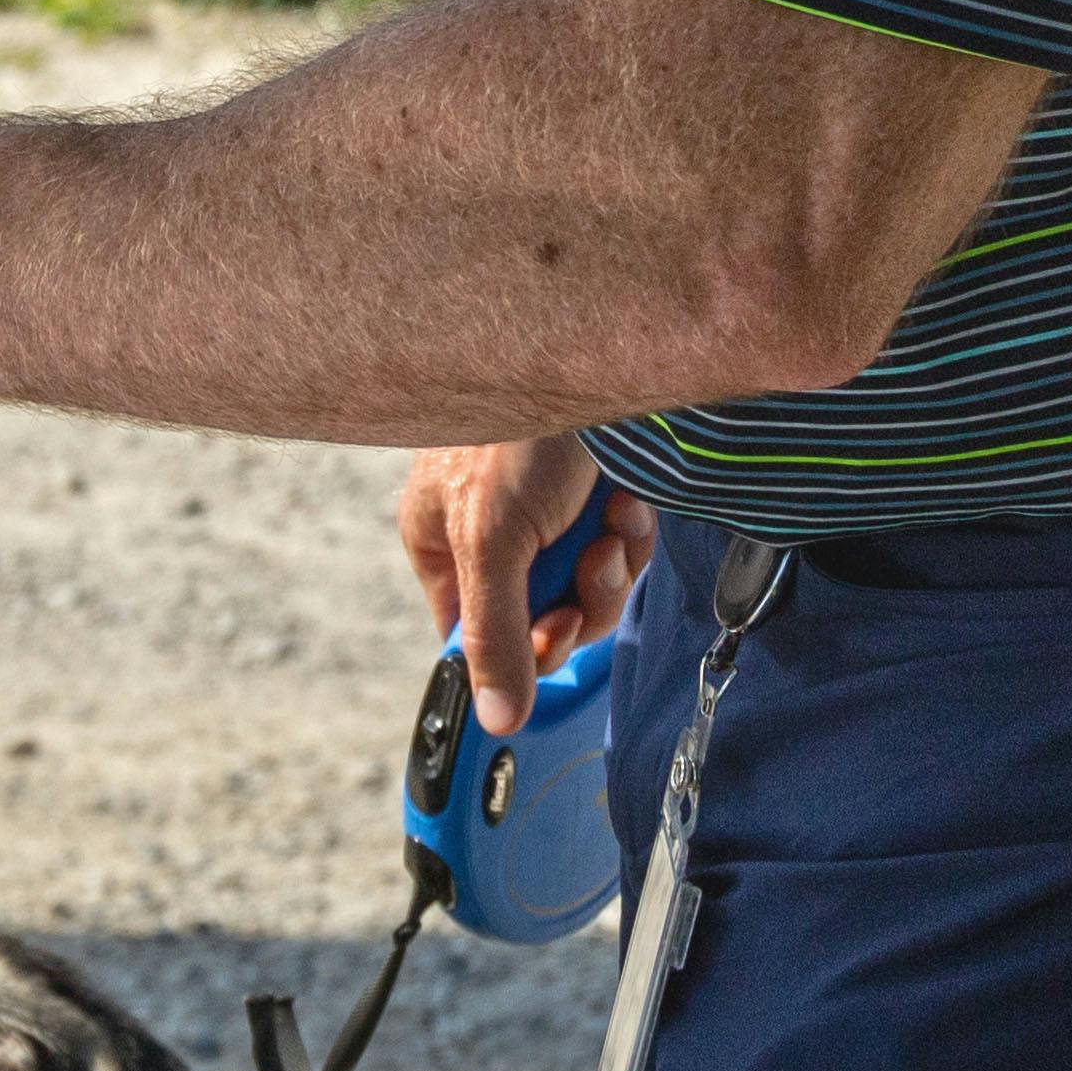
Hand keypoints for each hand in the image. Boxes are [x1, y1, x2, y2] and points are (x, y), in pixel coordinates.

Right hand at [398, 438, 651, 734]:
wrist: (602, 351)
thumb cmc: (521, 429)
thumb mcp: (496, 535)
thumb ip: (494, 632)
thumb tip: (494, 719)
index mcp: (440, 540)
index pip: (471, 635)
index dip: (519, 649)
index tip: (552, 634)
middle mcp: (489, 532)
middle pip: (541, 620)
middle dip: (578, 597)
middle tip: (590, 565)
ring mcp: (546, 515)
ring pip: (588, 588)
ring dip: (610, 563)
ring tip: (612, 518)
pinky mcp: (595, 498)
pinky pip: (620, 551)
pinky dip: (632, 533)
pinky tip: (626, 499)